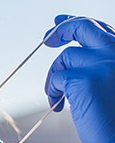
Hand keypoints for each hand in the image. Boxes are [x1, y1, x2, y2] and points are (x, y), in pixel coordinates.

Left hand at [44, 15, 114, 142]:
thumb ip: (100, 64)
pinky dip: (51, 91)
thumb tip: (76, 49)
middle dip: (61, 30)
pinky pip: (56, 77)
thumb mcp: (112, 82)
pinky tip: (59, 106)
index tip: (60, 24)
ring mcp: (102, 63)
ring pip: (65, 58)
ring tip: (59, 98)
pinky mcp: (84, 79)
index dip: (77, 24)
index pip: (100, 29)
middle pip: (83, 28)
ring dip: (55, 77)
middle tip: (47, 39)